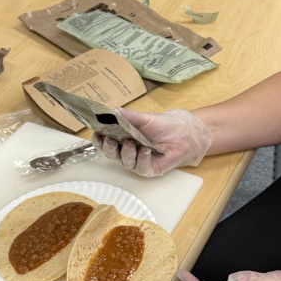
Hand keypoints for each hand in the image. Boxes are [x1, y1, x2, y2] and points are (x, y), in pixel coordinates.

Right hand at [93, 108, 211, 177]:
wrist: (184, 133)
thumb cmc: (164, 125)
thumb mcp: (145, 118)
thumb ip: (129, 116)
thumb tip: (113, 110)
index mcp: (123, 138)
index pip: (105, 142)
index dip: (99, 140)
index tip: (96, 133)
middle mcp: (127, 151)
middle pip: (111, 154)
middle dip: (109, 148)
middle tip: (111, 140)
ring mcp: (138, 162)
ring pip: (125, 162)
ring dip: (127, 153)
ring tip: (131, 143)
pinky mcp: (149, 169)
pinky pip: (140, 168)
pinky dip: (142, 159)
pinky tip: (145, 150)